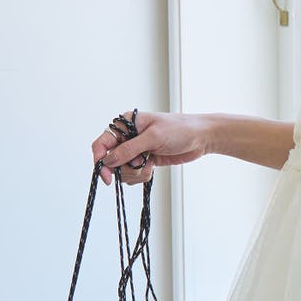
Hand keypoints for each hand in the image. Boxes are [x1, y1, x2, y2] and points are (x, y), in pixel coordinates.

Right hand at [91, 110, 213, 185]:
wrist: (201, 138)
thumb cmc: (179, 129)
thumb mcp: (153, 138)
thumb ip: (129, 150)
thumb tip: (108, 161)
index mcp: (125, 124)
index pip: (102, 144)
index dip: (99, 160)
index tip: (106, 176)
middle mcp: (127, 137)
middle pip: (111, 161)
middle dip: (125, 168)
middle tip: (141, 164)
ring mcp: (136, 150)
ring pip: (122, 171)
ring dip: (135, 173)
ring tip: (150, 164)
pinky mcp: (144, 161)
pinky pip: (133, 175)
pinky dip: (142, 175)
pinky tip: (154, 167)